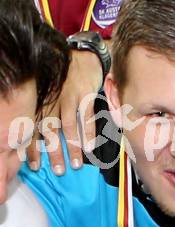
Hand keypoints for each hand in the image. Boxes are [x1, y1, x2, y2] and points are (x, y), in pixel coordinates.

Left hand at [27, 50, 102, 174]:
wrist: (84, 56)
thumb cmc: (65, 77)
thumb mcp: (49, 92)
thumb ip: (45, 112)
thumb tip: (43, 139)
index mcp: (41, 101)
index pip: (32, 128)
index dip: (33, 148)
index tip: (35, 167)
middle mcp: (52, 100)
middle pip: (50, 131)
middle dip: (53, 153)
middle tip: (58, 171)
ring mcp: (68, 97)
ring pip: (68, 126)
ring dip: (72, 147)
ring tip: (76, 164)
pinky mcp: (85, 94)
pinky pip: (86, 116)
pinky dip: (88, 132)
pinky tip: (90, 147)